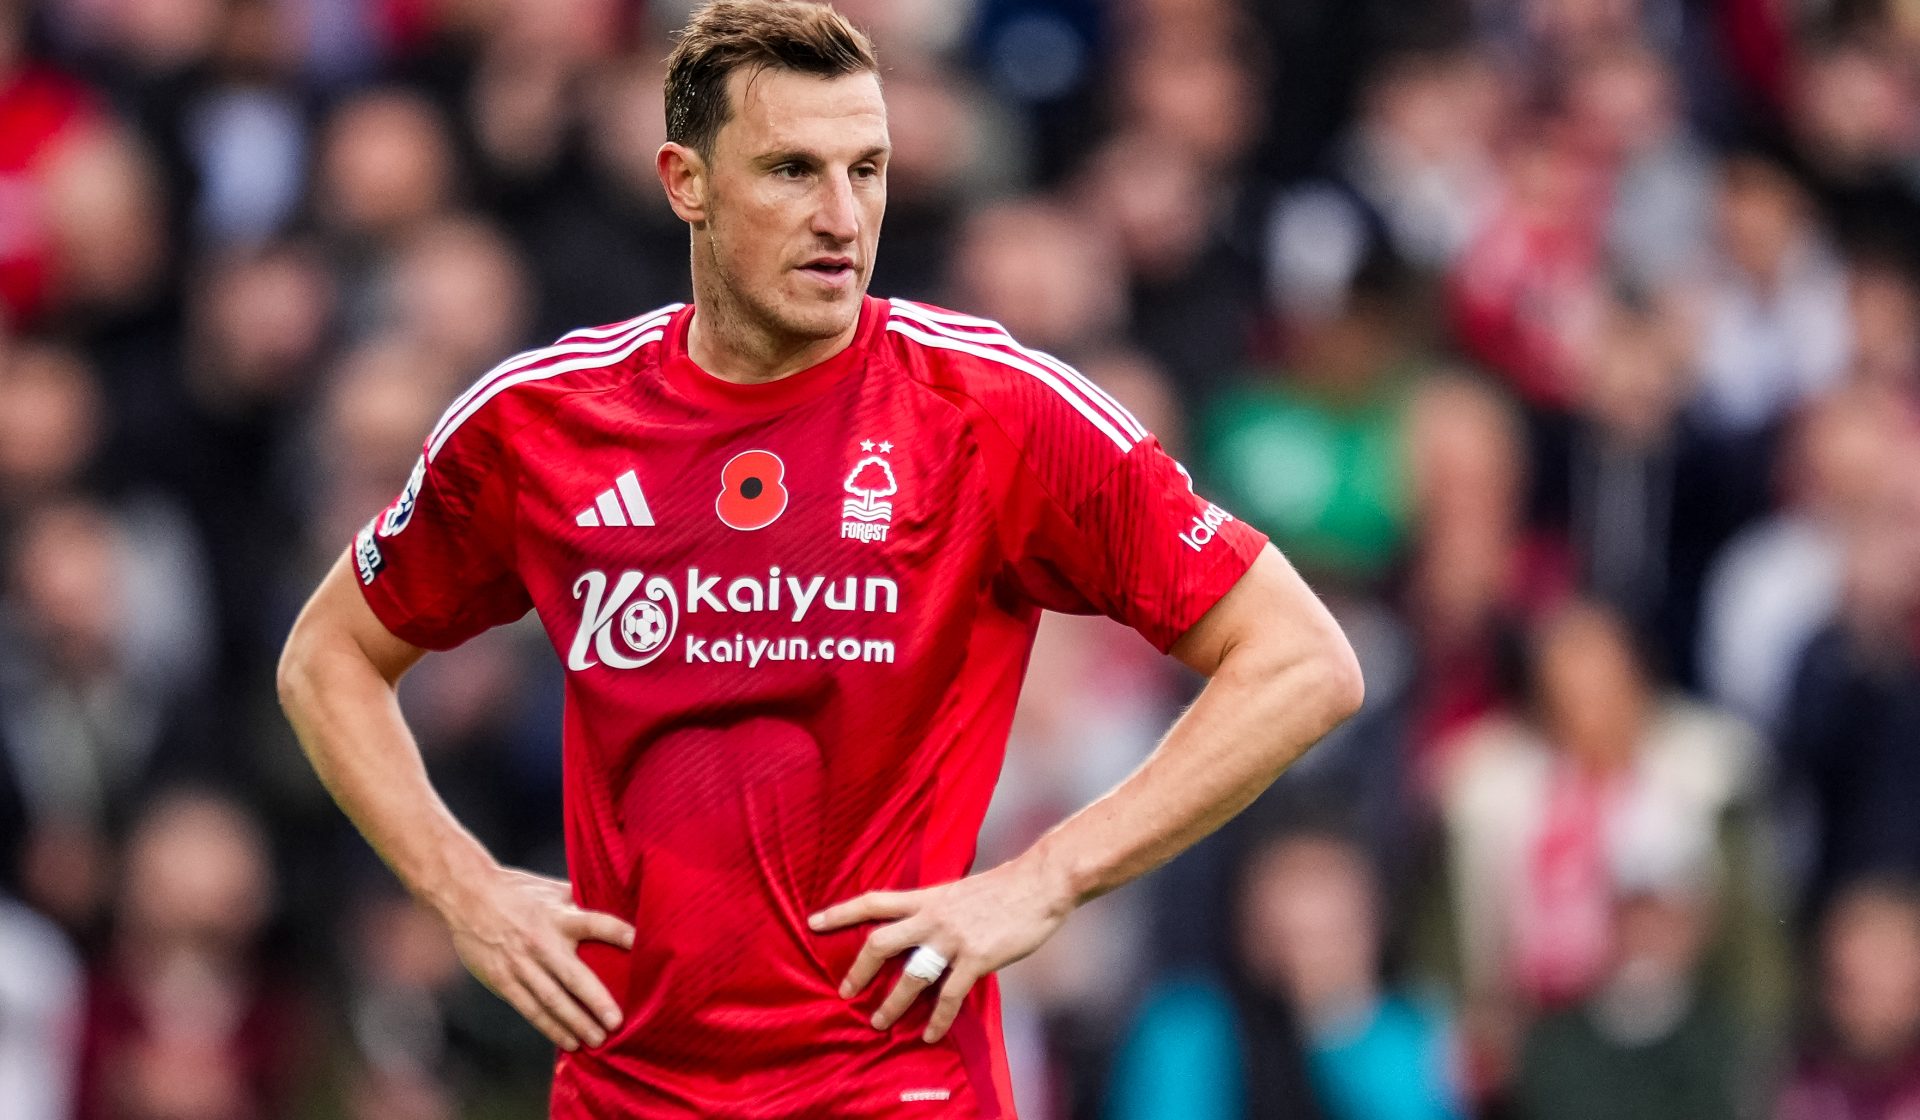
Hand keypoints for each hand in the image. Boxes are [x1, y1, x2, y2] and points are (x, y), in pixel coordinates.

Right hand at [439, 867, 634, 1050]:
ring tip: (598, 1039)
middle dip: (596, 1001)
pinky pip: (530, 1008)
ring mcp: (520, 963)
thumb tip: (613, 903)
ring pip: (552, 1000)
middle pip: (574, 976)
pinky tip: (568, 1041)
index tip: (640, 944)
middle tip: (617, 1022)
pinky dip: (549, 1027)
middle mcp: (542, 942)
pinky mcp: (503, 979)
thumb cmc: (515, 890)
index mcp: (558, 916)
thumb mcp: (550, 889)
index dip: (618, 933)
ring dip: (576, 1022)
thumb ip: (578, 902)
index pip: (595, 923)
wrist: (466, 893)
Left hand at [807, 858, 1072, 1042]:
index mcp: (926, 898)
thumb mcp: (958, 891)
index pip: (873, 901)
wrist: (1039, 883)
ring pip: (911, 976)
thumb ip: (935, 909)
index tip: (814, 923)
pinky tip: (930, 1034)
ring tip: (879, 1023)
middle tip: (845, 992)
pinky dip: (937, 1019)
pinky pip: (949, 996)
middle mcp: (932, 917)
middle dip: (859, 971)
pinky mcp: (977, 958)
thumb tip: (918, 927)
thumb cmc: (1002, 888)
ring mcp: (953, 939)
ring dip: (892, 1004)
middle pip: (881, 942)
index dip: (841, 912)